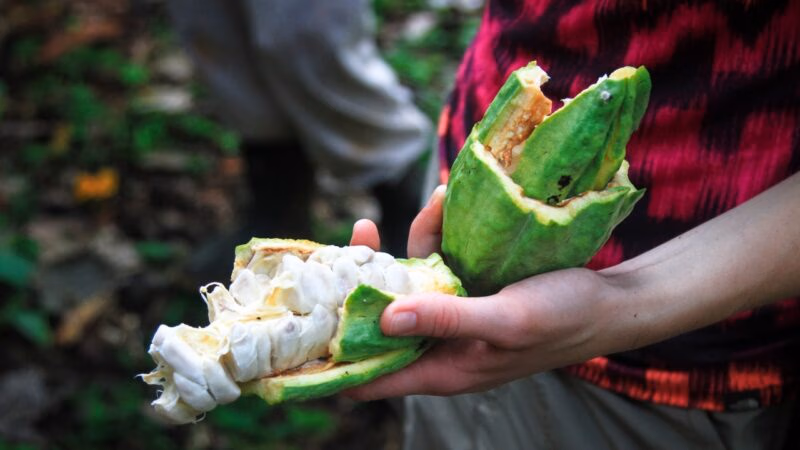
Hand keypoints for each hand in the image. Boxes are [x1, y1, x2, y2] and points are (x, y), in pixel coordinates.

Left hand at [347, 172, 799, 399]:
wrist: (609, 301)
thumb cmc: (563, 319)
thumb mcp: (507, 320)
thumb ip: (448, 319)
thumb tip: (384, 317)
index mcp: (442, 368)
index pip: (371, 373)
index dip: (333, 357)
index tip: (300, 328)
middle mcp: (439, 342)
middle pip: (378, 316)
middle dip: (363, 276)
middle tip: (361, 231)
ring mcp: (451, 312)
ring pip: (407, 278)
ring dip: (411, 239)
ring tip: (436, 200)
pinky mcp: (467, 285)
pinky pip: (437, 258)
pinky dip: (439, 230)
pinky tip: (448, 199)